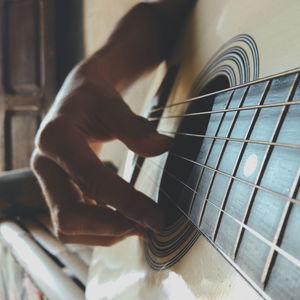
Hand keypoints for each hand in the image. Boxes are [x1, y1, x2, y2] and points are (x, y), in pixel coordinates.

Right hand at [31, 64, 171, 245]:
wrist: (78, 98)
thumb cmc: (94, 98)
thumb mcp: (112, 104)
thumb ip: (135, 127)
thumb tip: (162, 147)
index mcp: (55, 138)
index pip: (93, 180)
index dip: (127, 203)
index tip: (158, 219)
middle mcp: (44, 163)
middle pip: (69, 216)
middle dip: (110, 227)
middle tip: (147, 226)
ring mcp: (48, 179)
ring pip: (68, 226)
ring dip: (104, 234)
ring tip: (138, 226)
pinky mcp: (57, 189)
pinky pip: (73, 221)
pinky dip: (99, 229)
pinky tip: (123, 221)